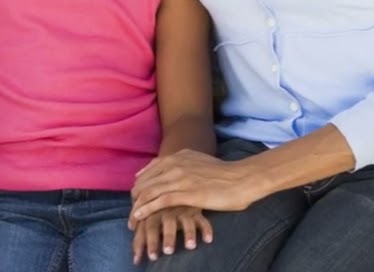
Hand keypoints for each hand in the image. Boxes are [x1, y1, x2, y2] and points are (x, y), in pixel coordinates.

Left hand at [130, 150, 260, 223]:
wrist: (242, 179)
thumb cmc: (224, 174)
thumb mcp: (199, 161)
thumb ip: (184, 164)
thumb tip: (172, 170)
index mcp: (177, 156)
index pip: (149, 170)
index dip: (140, 184)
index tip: (136, 196)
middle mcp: (175, 164)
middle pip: (146, 181)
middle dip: (135, 197)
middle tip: (131, 210)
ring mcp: (180, 178)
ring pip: (150, 191)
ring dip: (137, 206)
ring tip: (132, 218)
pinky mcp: (187, 193)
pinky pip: (160, 201)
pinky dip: (147, 209)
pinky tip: (140, 216)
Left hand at [130, 206, 212, 263]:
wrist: (177, 186)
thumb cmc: (158, 206)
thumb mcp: (148, 215)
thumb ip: (141, 229)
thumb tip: (133, 252)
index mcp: (153, 210)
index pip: (147, 227)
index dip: (144, 242)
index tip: (144, 259)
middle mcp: (167, 209)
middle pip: (167, 224)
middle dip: (167, 238)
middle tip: (168, 252)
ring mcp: (182, 209)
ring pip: (186, 222)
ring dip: (188, 233)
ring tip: (190, 246)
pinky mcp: (196, 210)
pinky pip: (202, 220)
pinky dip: (206, 229)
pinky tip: (208, 240)